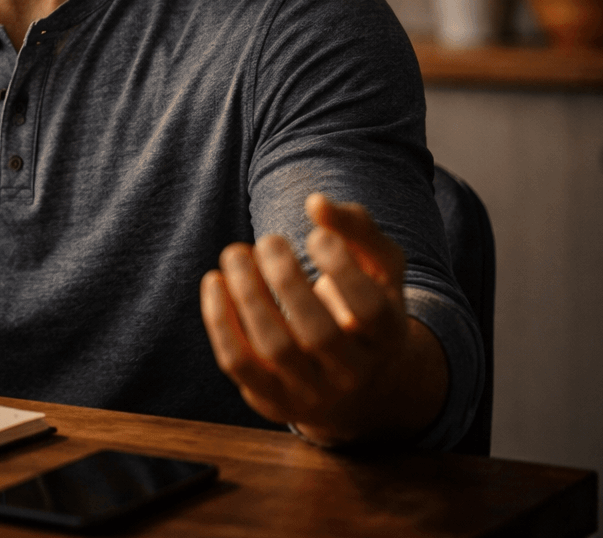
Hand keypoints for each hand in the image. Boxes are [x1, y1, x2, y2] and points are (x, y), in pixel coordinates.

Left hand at [199, 193, 446, 446]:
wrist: (357, 384)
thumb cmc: (364, 306)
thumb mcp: (378, 266)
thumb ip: (357, 227)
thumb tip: (316, 203)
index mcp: (387, 338)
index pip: (368, 311)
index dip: (340, 268)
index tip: (316, 235)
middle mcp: (352, 373)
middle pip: (319, 334)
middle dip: (286, 279)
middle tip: (269, 240)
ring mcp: (311, 392)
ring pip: (274, 348)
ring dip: (248, 293)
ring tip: (236, 253)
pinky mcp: (271, 399)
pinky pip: (238, 363)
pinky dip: (219, 320)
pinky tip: (214, 280)